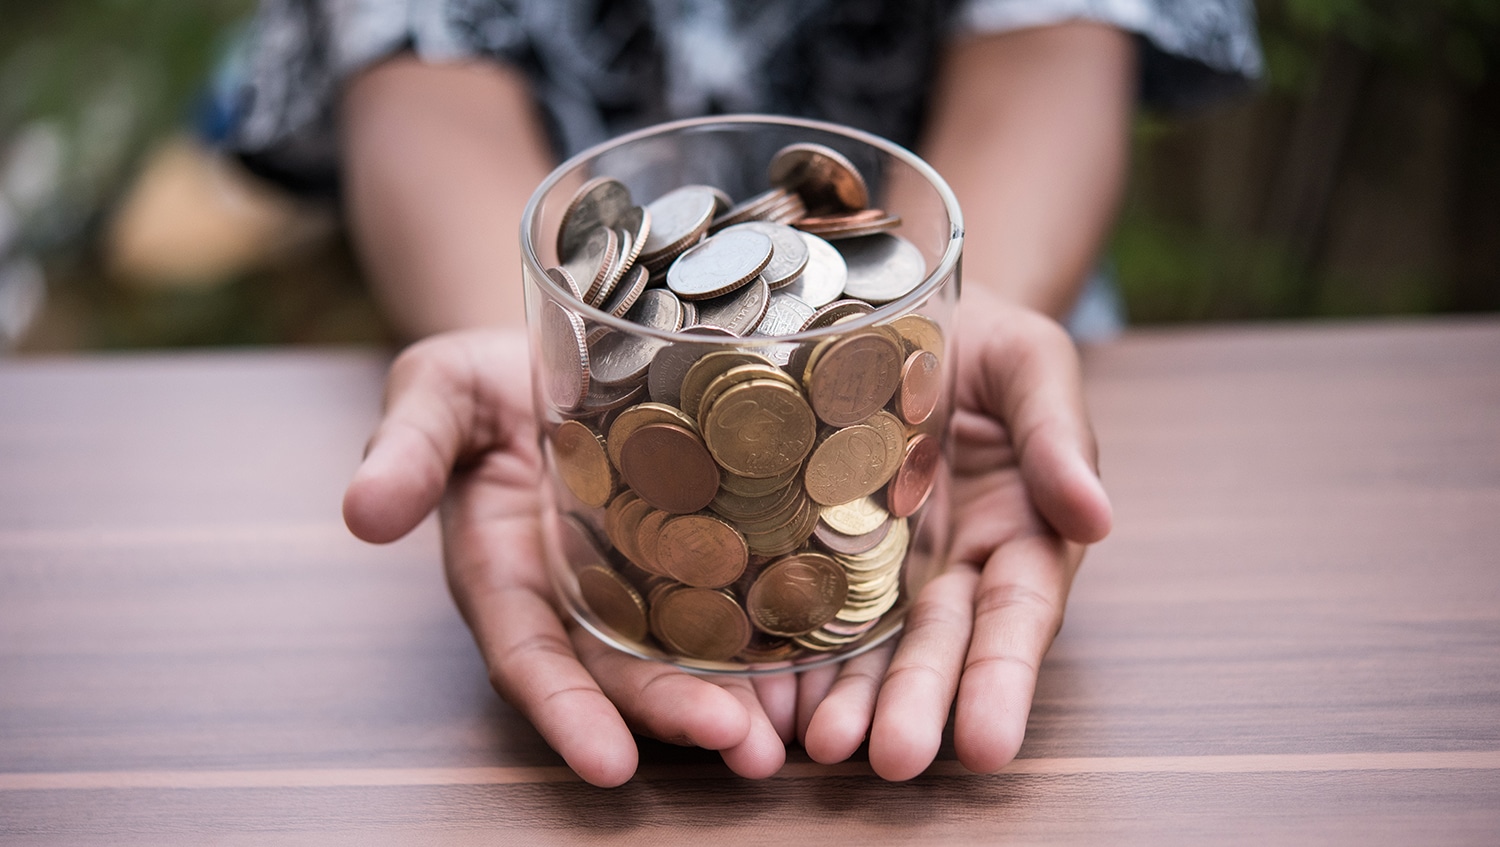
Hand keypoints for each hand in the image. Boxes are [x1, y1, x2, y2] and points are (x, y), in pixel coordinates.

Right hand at [343, 292, 1109, 784]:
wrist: (576, 340)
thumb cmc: (492, 372)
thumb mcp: (440, 389)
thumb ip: (409, 445)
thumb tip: (359, 514)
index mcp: (511, 573)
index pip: (533, 654)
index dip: (566, 711)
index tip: (607, 766)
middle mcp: (585, 594)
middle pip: (628, 670)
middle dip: (678, 717)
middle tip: (744, 754)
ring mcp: (653, 577)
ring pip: (697, 650)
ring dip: (744, 698)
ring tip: (799, 735)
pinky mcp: (716, 547)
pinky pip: (750, 595)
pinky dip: (785, 632)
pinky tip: (839, 658)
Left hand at [757, 290, 1111, 778]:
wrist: (895, 305)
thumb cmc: (981, 337)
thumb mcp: (1032, 364)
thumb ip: (1058, 437)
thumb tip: (1097, 517)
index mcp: (1020, 534)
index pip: (1016, 615)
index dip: (1002, 678)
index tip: (987, 743)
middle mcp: (951, 567)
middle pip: (937, 646)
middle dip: (916, 705)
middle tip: (889, 760)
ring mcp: (881, 565)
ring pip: (868, 644)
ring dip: (849, 699)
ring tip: (821, 746)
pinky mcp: (816, 548)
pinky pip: (803, 604)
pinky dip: (789, 653)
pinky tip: (765, 696)